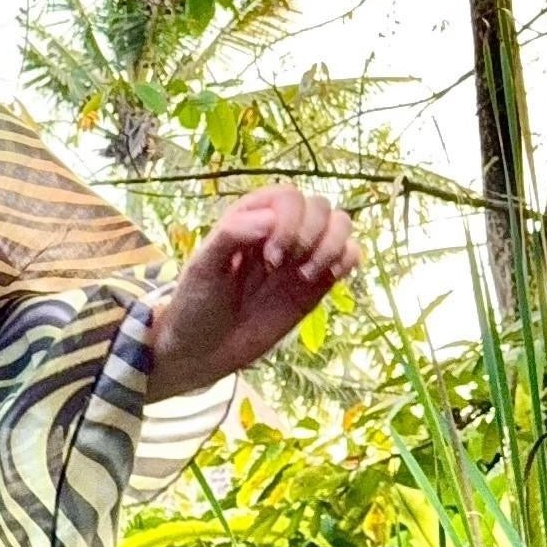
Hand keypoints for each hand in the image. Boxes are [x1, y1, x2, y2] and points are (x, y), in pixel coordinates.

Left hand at [146, 183, 360, 402]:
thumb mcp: (202, 267)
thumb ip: (230, 236)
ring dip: (331, 246)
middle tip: (278, 269)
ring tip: (304, 275)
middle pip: (319, 207)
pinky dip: (348, 260)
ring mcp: (301, 255)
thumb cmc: (195, 304)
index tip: (269, 258)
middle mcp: (281, 230)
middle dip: (308, 235)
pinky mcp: (317, 282)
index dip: (289, 222)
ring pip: (341, 224)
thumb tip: (270, 219)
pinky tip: (329, 277)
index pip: (289, 197)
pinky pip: (350, 255)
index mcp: (251, 217)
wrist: (203, 349)